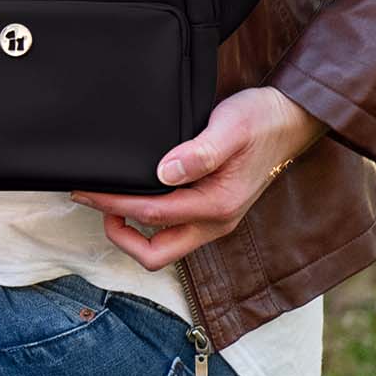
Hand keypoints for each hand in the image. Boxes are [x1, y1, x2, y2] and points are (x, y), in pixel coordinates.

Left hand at [70, 87, 323, 270]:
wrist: (289, 120)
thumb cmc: (261, 121)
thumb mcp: (231, 127)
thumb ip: (200, 152)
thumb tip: (165, 171)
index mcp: (217, 204)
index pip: (152, 215)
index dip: (113, 205)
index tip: (86, 191)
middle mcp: (215, 221)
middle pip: (157, 254)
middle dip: (120, 236)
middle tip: (96, 203)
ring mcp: (214, 220)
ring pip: (164, 247)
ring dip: (133, 231)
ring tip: (110, 199)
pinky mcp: (212, 211)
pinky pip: (173, 230)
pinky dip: (148, 221)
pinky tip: (136, 194)